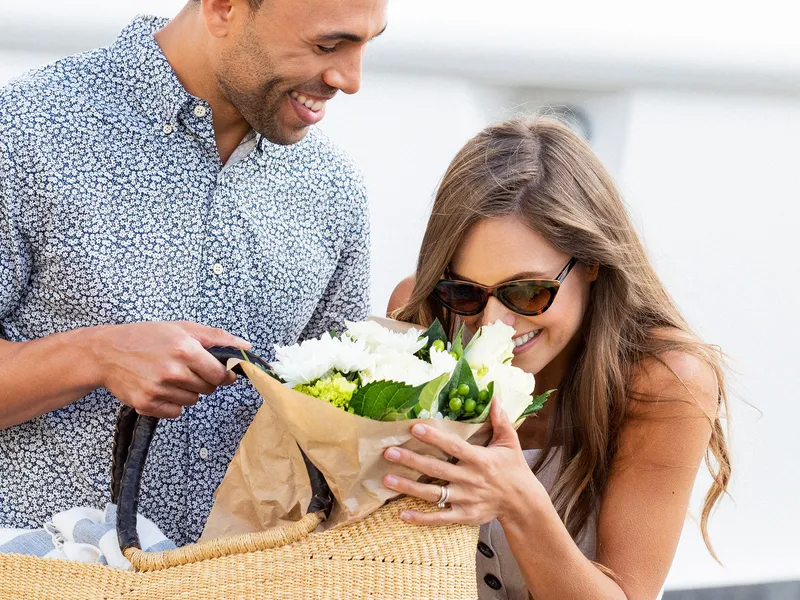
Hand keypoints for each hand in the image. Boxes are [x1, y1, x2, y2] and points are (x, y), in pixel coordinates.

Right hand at [94, 321, 250, 418]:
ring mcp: (159, 389)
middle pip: (208, 389)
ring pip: (193, 401)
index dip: (224, 375)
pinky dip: (172, 403)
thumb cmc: (147, 337)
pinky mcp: (146, 404)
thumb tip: (246, 347)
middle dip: (203, 381)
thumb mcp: (183, 328)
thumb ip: (217, 337)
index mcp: (186, 350)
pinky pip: (175, 412)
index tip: (220, 372)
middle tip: (187, 369)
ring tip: (170, 376)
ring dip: (187, 391)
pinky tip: (160, 387)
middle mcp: (173, 371)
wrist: (106, 352)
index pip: (221, 375)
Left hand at [382, 398, 547, 524]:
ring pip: (433, 494)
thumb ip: (501, 420)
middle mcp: (470, 479)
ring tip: (387, 479)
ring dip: (409, 488)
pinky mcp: (464, 516)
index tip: (415, 428)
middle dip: (412, 461)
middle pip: (437, 470)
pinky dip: (421, 518)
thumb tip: (494, 397)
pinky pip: (440, 518)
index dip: (434, 438)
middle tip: (389, 452)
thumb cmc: (514, 469)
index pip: (454, 447)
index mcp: (480, 460)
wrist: (523, 503)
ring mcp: (466, 500)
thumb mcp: (510, 442)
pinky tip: (402, 514)